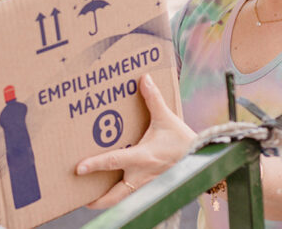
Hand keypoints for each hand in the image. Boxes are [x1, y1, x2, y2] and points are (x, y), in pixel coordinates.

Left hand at [75, 73, 196, 208]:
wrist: (203, 158)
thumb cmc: (183, 140)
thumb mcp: (167, 118)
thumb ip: (153, 99)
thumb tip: (144, 79)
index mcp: (142, 157)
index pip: (113, 161)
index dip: (95, 165)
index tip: (78, 168)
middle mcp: (142, 176)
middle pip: (115, 197)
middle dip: (97, 201)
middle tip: (82, 200)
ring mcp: (147, 186)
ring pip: (124, 200)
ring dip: (108, 202)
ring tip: (94, 200)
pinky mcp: (153, 189)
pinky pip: (134, 198)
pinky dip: (124, 198)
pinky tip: (117, 192)